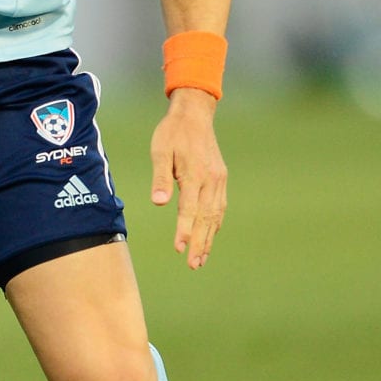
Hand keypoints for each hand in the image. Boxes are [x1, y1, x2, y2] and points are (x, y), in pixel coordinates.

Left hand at [149, 88, 226, 268]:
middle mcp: (211, 180)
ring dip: (209, 238)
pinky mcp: (220, 179)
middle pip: (206, 218)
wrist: (194, 115)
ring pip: (215, 215)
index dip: (184, 230)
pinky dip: (215, 224)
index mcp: (195, 174)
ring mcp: (219, 180)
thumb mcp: (160, 151)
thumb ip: (160, 178)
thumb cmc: (172, 133)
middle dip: (200, 243)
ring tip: (202, 259)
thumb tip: (159, 203)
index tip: (179, 249)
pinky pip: (220, 207)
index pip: (189, 209)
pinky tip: (210, 236)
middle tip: (194, 265)